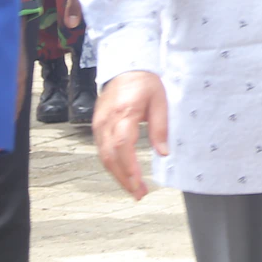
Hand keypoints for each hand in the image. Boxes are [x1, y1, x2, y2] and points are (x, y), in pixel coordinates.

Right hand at [94, 70, 168, 199]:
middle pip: (110, 157)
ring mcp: (99, 125)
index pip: (122, 145)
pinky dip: (112, 165)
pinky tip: (124, 174)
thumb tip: (164, 153)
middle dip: (124, 178)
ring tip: (134, 189)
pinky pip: (102, 151)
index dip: (128, 167)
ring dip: (117, 176)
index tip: (138, 182)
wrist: (126, 68)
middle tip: (139, 194)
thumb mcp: (160, 101)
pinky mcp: (97, 127)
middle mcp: (106, 122)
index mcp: (123, 113)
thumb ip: (161, 127)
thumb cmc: (146, 83)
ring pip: (104, 157)